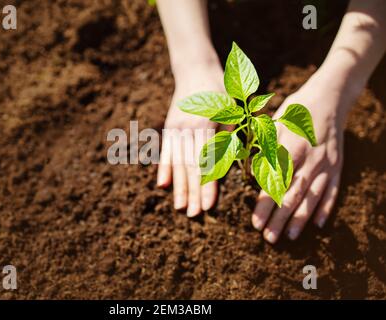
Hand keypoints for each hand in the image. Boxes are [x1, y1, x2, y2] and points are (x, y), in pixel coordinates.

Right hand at [157, 62, 225, 216]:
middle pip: (190, 167)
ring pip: (177, 163)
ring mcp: (175, 129)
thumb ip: (231, 136)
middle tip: (194, 215)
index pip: (206, 162)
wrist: (195, 70)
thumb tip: (233, 165)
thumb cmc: (222, 92)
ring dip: (178, 187)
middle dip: (192, 192)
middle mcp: (187, 129)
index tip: (208, 206)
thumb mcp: (233, 110)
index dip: (207, 185)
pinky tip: (162, 186)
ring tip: (180, 208)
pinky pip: (166, 152)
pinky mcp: (169, 129)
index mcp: (206, 125)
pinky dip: (164, 169)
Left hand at [251, 71, 358, 242]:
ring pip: (313, 197)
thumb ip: (264, 150)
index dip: (264, 205)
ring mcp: (326, 165)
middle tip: (269, 238)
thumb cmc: (294, 112)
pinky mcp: (337, 166)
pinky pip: (333, 190)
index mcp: (290, 150)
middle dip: (280, 219)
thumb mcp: (274, 125)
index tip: (255, 222)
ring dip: (301, 219)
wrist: (329, 98)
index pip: (274, 184)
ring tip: (290, 237)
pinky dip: (326, 208)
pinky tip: (319, 224)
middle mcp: (309, 161)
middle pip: (293, 196)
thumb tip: (252, 174)